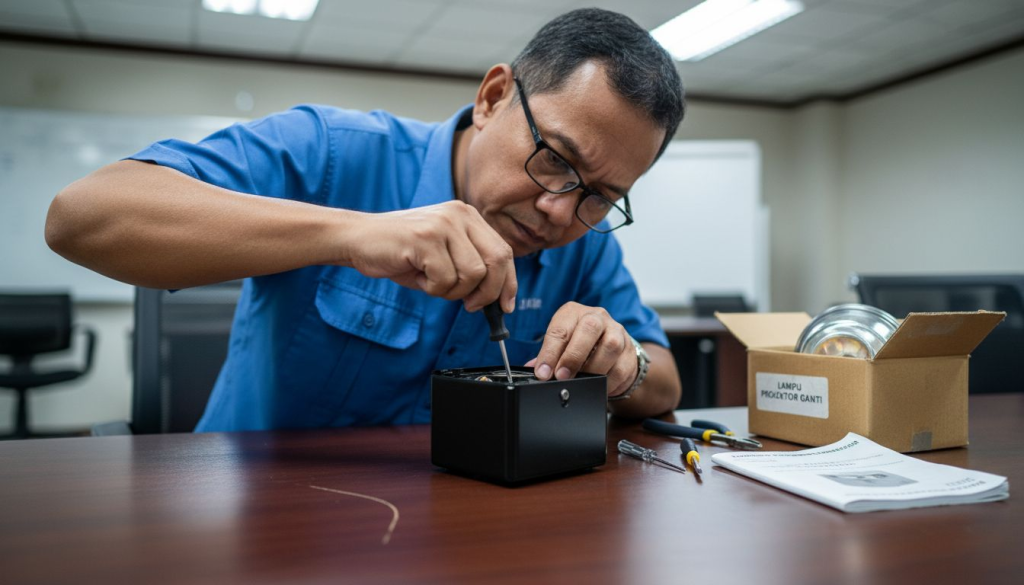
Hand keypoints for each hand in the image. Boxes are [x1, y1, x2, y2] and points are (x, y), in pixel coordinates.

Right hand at [344, 201, 516, 311]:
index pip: (503, 251)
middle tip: (470, 306)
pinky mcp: (425, 238)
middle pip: (497, 260)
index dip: (508, 282)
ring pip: (472, 274)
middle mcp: (459, 214)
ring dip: (452, 291)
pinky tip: (416, 275)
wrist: (357, 238)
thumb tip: (498, 299)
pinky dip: (431, 289)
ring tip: (430, 281)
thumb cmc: (400, 252)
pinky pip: (445, 279)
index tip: (506, 305)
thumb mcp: (442, 255)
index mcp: (467, 216)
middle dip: (488, 292)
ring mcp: (443, 224)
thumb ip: (470, 268)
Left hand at [525, 302, 637, 397]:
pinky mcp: (630, 351)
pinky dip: (607, 381)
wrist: (611, 346)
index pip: (560, 328)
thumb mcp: (561, 343)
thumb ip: (548, 355)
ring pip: (610, 346)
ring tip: (581, 382)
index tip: (543, 373)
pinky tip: (597, 386)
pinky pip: (621, 368)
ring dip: (593, 368)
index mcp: (574, 313)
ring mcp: (617, 331)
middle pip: (589, 328)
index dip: (549, 353)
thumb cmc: (579, 343)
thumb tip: (534, 369)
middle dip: (573, 355)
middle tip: (562, 376)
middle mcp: (597, 317)